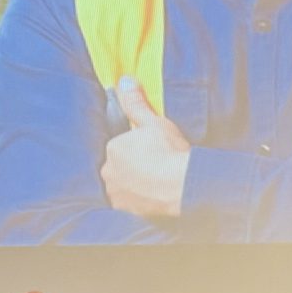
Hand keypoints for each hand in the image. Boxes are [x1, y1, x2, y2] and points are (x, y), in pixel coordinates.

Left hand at [102, 79, 194, 218]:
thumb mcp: (154, 123)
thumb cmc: (170, 152)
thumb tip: (124, 82)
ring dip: (131, 184)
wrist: (182, 185)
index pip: (119, 146)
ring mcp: (115, 193)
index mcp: (112, 148)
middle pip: (117, 166)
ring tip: (153, 182)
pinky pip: (126, 202)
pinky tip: (151, 196)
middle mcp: (108, 172)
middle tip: (154, 166)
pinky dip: (135, 200)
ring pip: (120, 185)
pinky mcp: (124, 210)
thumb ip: (136, 104)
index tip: (152, 151)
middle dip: (131, 166)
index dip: (136, 148)